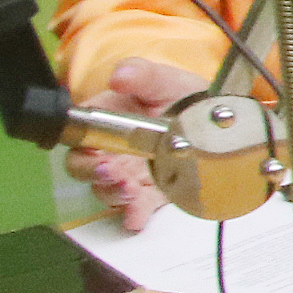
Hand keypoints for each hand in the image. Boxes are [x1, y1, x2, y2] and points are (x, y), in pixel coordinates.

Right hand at [66, 57, 205, 232]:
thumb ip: (141, 74)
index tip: (93, 151)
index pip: (79, 135)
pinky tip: (136, 218)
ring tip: (130, 192)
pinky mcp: (148, 191)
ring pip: (106, 189)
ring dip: (114, 194)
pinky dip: (134, 214)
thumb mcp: (164, 79)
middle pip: (85, 168)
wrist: (214, 118)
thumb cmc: (180, 94)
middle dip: (94, 174)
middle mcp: (111, 149)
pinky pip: (135, 207)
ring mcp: (128, 172)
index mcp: (107, 120)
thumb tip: (120, 76)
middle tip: (113, 174)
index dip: (81, 146)